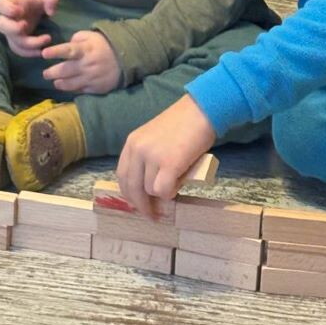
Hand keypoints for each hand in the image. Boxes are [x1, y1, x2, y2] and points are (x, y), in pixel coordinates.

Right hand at [0, 0, 58, 56]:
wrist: (34, 2)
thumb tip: (51, 12)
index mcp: (9, 3)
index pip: (1, 5)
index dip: (7, 9)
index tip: (20, 11)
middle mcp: (6, 18)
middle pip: (2, 26)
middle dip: (12, 29)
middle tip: (25, 26)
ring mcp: (11, 31)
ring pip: (12, 42)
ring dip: (27, 45)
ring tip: (46, 39)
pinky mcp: (18, 40)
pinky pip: (19, 50)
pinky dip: (29, 53)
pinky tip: (42, 50)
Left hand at [41, 30, 120, 93]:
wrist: (127, 59)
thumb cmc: (106, 45)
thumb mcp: (93, 36)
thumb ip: (77, 38)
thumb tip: (67, 44)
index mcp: (85, 50)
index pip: (67, 51)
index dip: (55, 52)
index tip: (44, 53)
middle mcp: (86, 65)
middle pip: (64, 71)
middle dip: (51, 73)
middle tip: (45, 73)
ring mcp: (91, 78)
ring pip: (70, 84)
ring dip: (60, 83)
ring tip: (56, 81)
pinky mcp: (95, 88)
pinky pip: (80, 91)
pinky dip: (72, 89)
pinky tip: (68, 87)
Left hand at [117, 95, 216, 215]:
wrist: (202, 109)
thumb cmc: (185, 122)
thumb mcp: (156, 137)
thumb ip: (148, 158)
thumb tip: (150, 188)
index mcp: (132, 142)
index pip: (123, 175)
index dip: (130, 194)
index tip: (138, 204)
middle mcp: (138, 149)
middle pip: (132, 188)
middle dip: (142, 205)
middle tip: (153, 215)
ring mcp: (152, 157)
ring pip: (150, 190)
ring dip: (163, 193)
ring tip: (177, 183)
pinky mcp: (169, 164)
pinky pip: (164, 190)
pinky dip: (171, 192)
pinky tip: (179, 185)